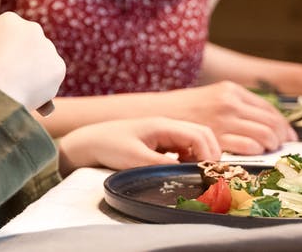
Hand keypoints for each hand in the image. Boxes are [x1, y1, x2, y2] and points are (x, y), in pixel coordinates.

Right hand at [0, 11, 64, 111]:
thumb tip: (5, 59)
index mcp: (8, 20)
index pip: (13, 31)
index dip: (9, 48)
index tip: (5, 61)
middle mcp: (31, 28)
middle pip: (32, 42)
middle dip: (27, 57)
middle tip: (16, 75)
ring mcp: (47, 46)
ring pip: (44, 60)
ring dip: (37, 71)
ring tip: (20, 89)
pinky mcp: (58, 66)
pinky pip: (52, 76)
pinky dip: (45, 86)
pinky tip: (30, 93)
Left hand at [57, 118, 220, 174]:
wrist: (90, 142)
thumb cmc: (110, 145)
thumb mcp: (135, 158)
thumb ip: (162, 165)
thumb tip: (187, 173)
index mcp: (163, 125)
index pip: (199, 134)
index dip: (208, 153)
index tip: (207, 173)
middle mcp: (167, 126)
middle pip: (203, 135)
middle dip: (210, 154)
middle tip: (208, 175)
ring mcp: (165, 133)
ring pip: (195, 142)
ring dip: (200, 157)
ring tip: (195, 174)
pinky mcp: (161, 142)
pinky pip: (184, 148)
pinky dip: (189, 159)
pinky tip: (181, 170)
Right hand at [152, 81, 296, 153]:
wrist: (156, 115)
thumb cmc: (183, 110)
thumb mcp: (212, 98)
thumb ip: (235, 106)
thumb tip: (263, 122)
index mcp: (231, 90)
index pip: (269, 108)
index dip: (282, 124)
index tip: (287, 135)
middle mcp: (230, 102)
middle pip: (272, 122)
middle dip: (281, 138)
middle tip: (281, 147)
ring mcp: (224, 119)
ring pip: (266, 135)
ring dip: (272, 146)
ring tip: (268, 152)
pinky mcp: (217, 136)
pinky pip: (249, 146)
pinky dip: (256, 152)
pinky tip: (253, 155)